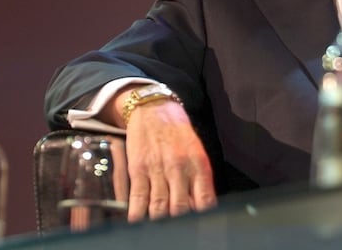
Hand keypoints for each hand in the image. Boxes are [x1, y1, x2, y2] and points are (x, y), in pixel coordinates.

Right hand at [112, 91, 217, 221]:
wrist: (155, 109)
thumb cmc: (178, 133)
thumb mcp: (197, 152)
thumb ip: (199, 179)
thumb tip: (199, 207)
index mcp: (199, 166)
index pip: (205, 201)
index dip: (202, 218)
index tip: (198, 226)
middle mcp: (180, 169)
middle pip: (180, 208)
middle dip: (178, 224)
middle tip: (176, 232)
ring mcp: (158, 170)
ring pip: (159, 207)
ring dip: (158, 222)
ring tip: (158, 231)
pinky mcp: (138, 169)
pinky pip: (138, 197)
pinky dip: (137, 214)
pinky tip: (137, 223)